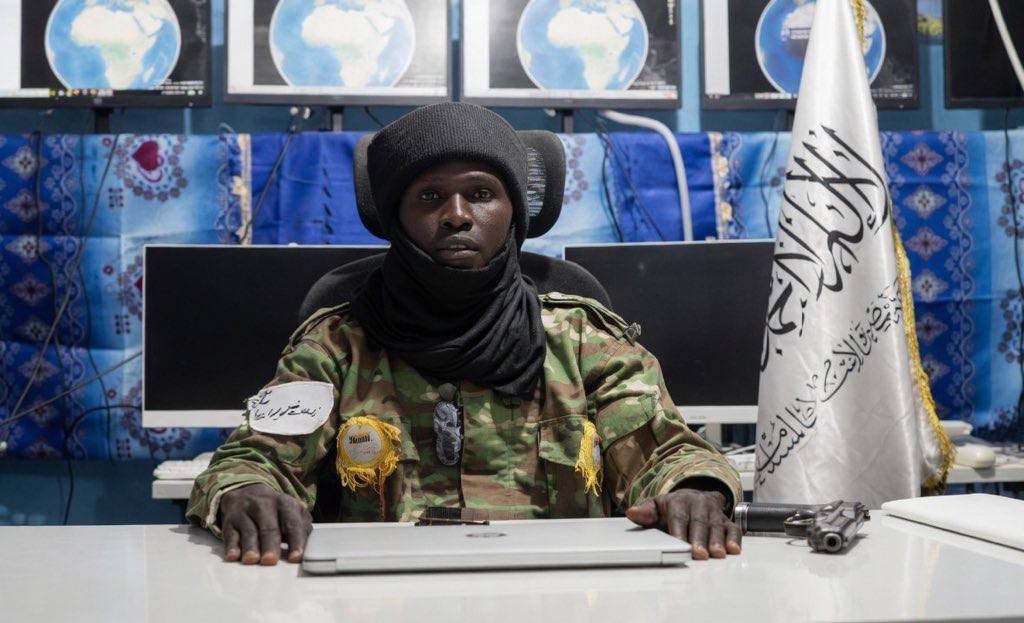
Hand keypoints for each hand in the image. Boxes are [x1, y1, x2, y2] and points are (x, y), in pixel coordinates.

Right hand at [218, 483, 311, 564]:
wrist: (246, 491)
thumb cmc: (275, 510)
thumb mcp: (291, 512)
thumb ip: (301, 528)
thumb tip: (308, 548)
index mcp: (285, 504)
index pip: (292, 524)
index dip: (295, 540)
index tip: (296, 557)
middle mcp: (265, 505)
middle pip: (269, 527)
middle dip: (270, 544)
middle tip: (271, 560)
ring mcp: (246, 512)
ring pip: (249, 530)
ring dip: (250, 546)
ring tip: (252, 560)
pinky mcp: (230, 520)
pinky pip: (230, 533)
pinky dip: (231, 545)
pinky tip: (233, 556)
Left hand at [625, 488, 741, 559]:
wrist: (693, 497)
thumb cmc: (673, 507)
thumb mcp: (656, 506)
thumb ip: (645, 512)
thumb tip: (631, 512)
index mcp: (679, 501)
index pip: (678, 517)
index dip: (679, 531)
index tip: (679, 544)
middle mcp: (698, 505)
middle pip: (699, 523)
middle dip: (699, 539)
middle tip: (699, 554)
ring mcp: (713, 513)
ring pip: (716, 526)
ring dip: (717, 541)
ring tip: (717, 554)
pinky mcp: (726, 520)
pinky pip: (733, 528)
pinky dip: (735, 539)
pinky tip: (734, 549)